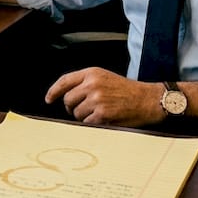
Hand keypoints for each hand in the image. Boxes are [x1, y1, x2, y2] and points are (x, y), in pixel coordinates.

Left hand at [45, 68, 165, 126]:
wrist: (148, 100)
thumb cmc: (128, 91)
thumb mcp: (105, 77)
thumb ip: (86, 83)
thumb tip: (65, 96)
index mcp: (92, 73)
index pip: (64, 81)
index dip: (53, 91)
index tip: (49, 99)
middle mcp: (92, 84)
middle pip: (68, 100)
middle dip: (72, 108)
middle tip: (85, 110)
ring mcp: (97, 99)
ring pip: (76, 113)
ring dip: (84, 117)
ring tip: (100, 113)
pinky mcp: (102, 114)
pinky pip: (86, 123)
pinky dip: (92, 124)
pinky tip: (104, 119)